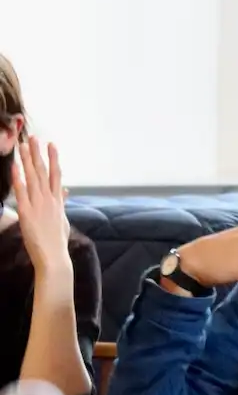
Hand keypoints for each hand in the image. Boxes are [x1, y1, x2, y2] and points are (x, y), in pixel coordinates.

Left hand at [10, 136, 69, 273]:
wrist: (54, 257)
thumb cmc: (58, 241)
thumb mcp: (63, 220)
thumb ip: (62, 203)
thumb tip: (65, 190)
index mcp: (57, 202)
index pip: (56, 175)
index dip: (54, 159)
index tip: (52, 144)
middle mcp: (49, 200)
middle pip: (44, 172)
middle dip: (39, 154)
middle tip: (35, 138)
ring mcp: (38, 205)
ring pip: (33, 178)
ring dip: (28, 161)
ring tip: (24, 146)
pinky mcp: (27, 213)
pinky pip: (21, 193)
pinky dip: (18, 179)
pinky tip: (15, 168)